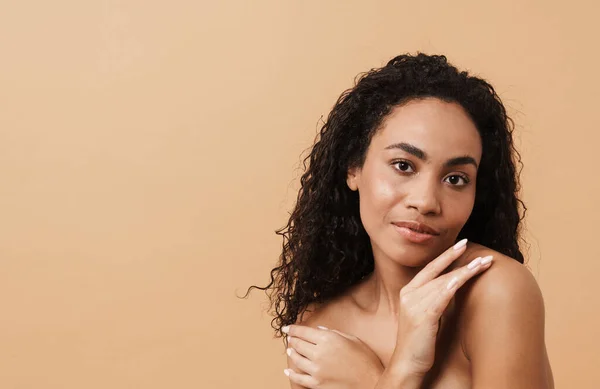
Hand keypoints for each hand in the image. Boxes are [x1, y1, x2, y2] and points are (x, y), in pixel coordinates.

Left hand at [282, 325, 383, 388]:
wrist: (371, 382)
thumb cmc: (365, 359)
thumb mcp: (352, 339)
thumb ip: (333, 332)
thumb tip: (319, 329)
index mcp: (328, 339)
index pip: (303, 331)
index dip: (293, 328)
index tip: (286, 327)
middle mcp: (319, 353)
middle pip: (298, 344)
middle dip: (292, 339)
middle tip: (290, 337)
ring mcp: (316, 370)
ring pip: (297, 359)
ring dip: (292, 353)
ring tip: (290, 350)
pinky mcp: (317, 384)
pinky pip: (299, 378)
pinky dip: (291, 374)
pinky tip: (288, 370)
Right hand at [390, 239, 492, 377]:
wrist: (407, 363)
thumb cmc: (419, 342)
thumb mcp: (425, 316)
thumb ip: (434, 300)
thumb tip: (453, 289)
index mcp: (408, 292)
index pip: (429, 268)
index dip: (445, 256)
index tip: (461, 245)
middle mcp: (409, 294)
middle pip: (436, 270)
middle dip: (455, 256)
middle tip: (472, 245)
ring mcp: (414, 304)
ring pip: (443, 281)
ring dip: (465, 270)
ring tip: (482, 263)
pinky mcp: (422, 315)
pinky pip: (442, 295)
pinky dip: (455, 284)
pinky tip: (467, 276)